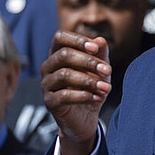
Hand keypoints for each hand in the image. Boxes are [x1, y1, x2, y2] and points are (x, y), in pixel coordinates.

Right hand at [41, 30, 111, 154]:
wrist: (86, 117)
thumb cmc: (91, 87)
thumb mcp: (99, 69)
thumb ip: (100, 54)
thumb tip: (101, 40)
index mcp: (58, 54)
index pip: (60, 37)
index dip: (77, 40)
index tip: (96, 48)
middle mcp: (48, 67)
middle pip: (64, 55)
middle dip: (89, 62)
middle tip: (108, 70)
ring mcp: (46, 84)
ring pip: (64, 75)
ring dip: (89, 80)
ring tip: (107, 87)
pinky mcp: (49, 102)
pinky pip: (64, 95)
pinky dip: (84, 96)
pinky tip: (98, 98)